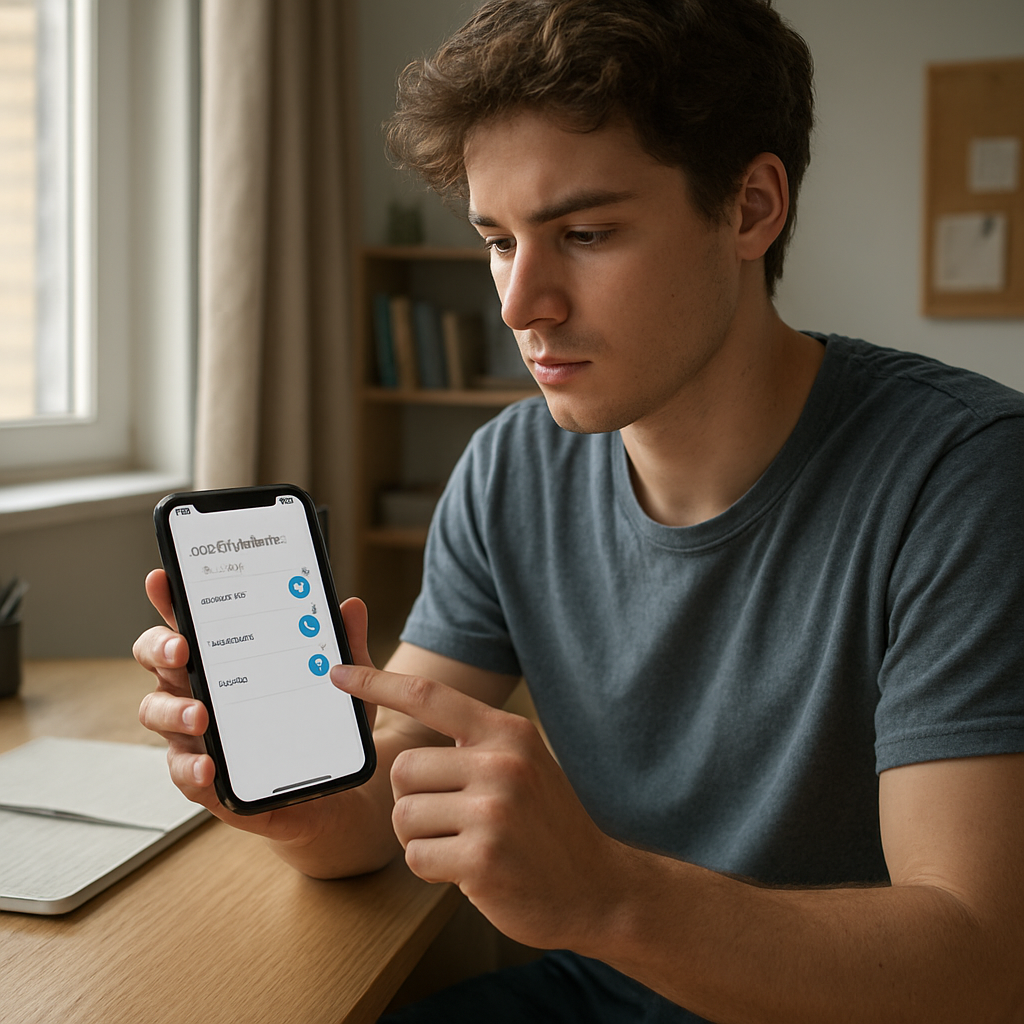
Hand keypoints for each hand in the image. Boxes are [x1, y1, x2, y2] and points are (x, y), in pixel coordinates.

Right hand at [134, 570, 388, 866]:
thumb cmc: (319, 724)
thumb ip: (343, 646)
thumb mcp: (340, 684)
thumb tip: (351, 606)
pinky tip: (208, 766)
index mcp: (224, 658)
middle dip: (161, 649)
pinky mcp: (206, 779)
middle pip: (157, 661)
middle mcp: (199, 690)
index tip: (162, 579)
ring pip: (158, 714)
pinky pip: (183, 772)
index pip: (190, 622)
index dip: (170, 600)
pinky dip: (191, 768)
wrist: (330, 791)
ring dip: (174, 711)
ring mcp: (196, 735)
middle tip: (183, 649)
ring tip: (200, 715)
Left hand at [331, 663, 625, 950]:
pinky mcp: (482, 859)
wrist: (595, 887)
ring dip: (421, 838)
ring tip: (463, 844)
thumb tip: (412, 713)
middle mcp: (502, 763)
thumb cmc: (546, 825)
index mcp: (507, 733)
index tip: (338, 673)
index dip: (377, 683)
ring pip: (404, 816)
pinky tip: (468, 870)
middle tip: (451, 819)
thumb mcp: (522, 764)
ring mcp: (494, 811)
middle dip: (413, 800)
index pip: (429, 696)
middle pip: (403, 769)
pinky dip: (431, 868)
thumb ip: (475, 742)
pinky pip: (416, 857)